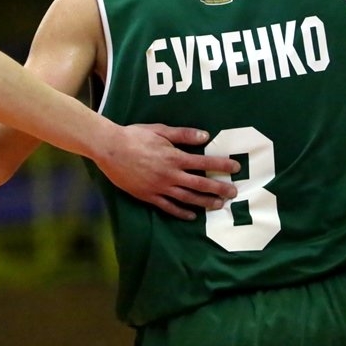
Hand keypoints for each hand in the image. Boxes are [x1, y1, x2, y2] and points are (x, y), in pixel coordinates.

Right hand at [97, 125, 238, 219]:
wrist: (110, 149)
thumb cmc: (134, 136)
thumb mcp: (160, 130)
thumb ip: (183, 134)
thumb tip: (205, 136)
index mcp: (174, 157)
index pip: (204, 162)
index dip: (221, 164)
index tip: (235, 167)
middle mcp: (170, 175)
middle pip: (200, 184)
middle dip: (219, 188)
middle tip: (233, 192)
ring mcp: (159, 187)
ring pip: (187, 198)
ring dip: (205, 202)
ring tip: (218, 205)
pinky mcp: (148, 196)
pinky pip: (168, 207)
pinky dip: (181, 212)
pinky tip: (191, 215)